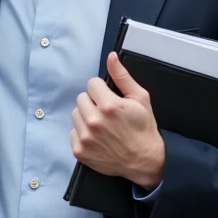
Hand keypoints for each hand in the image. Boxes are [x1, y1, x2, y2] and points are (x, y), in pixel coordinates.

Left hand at [70, 52, 165, 190]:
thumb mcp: (140, 98)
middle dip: (93, 102)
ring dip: (86, 116)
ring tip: (102, 125)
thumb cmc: (144, 128)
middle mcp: (94, 121)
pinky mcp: (80, 151)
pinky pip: (73, 132)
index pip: (91, 84)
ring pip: (76, 114)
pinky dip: (82, 133)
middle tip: (107, 112)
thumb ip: (122, 76)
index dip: (102, 90)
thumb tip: (111, 56)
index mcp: (109, 105)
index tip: (110, 98)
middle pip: (81, 98)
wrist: (144, 161)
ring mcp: (85, 138)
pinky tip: (97, 137)